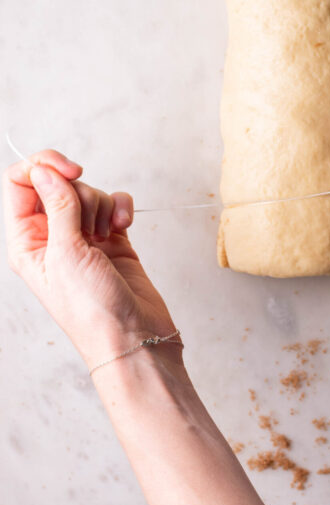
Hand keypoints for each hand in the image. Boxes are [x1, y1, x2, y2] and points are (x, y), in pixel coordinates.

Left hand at [3, 150, 177, 369]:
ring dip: (103, 206)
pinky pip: (114, 203)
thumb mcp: (66, 254)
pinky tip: (124, 226)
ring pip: (89, 192)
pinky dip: (121, 208)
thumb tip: (45, 169)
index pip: (20, 184)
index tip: (71, 170)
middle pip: (59, 184)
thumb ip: (58, 205)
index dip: (43, 167)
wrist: (134, 336)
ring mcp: (82, 237)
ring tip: (107, 236)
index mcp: (26, 241)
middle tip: (89, 225)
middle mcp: (51, 236)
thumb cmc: (91, 310)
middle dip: (81, 194)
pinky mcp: (112, 238)